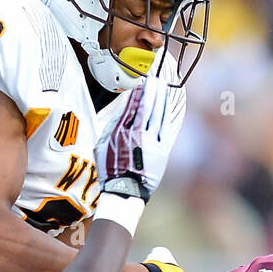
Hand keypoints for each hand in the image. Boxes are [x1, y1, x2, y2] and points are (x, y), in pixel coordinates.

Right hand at [95, 76, 185, 202]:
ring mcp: (152, 143)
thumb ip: (111, 128)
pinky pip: (167, 129)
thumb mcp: (102, 147)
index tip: (142, 84)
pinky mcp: (162, 151)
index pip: (132, 108)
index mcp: (122, 133)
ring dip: (162, 99)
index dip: (138, 94)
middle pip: (147, 108)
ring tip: (164, 87)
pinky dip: (168, 115)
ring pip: (159, 116)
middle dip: (152, 91)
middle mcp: (137, 135)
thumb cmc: (111, 171)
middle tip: (155, 79)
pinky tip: (170, 106)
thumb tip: (120, 112)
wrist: (125, 192)